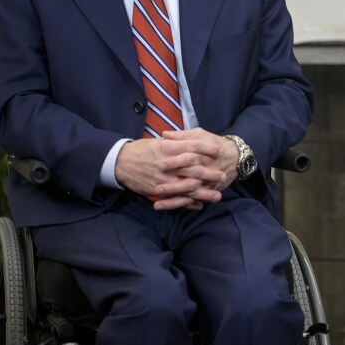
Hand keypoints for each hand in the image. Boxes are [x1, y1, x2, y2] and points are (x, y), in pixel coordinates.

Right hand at [115, 128, 236, 209]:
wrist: (120, 162)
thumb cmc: (141, 149)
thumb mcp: (159, 141)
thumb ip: (176, 141)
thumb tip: (193, 140)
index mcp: (168, 147)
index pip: (193, 146)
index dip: (208, 148)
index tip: (219, 150)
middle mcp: (168, 163)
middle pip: (194, 168)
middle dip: (210, 173)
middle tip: (223, 175)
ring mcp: (163, 179)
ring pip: (188, 187)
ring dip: (204, 193)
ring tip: (217, 195)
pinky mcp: (157, 190)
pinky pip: (176, 198)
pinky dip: (188, 203)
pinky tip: (198, 205)